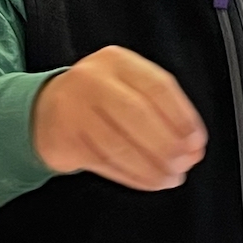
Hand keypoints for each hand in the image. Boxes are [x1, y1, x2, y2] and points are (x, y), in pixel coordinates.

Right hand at [31, 46, 206, 190]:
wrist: (46, 111)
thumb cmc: (99, 101)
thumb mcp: (128, 88)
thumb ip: (162, 111)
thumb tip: (193, 146)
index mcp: (117, 61)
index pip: (158, 86)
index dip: (183, 117)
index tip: (197, 142)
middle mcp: (93, 79)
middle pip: (139, 115)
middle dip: (168, 145)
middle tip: (185, 163)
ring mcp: (74, 108)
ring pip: (120, 143)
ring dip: (151, 167)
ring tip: (169, 178)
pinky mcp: (64, 138)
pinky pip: (104, 162)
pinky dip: (132, 176)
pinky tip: (148, 181)